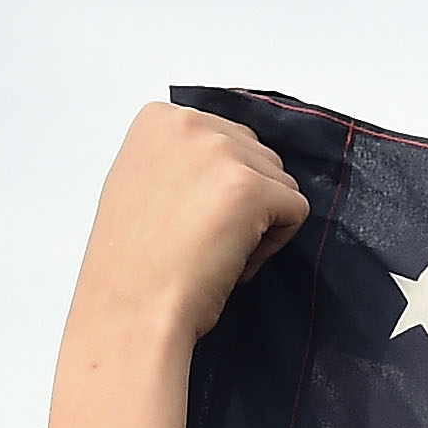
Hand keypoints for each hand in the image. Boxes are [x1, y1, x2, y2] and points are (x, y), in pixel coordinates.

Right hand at [77, 104, 308, 344]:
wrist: (131, 310)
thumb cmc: (134, 263)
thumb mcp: (143, 181)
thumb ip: (183, 159)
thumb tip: (224, 164)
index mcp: (160, 118)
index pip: (229, 140)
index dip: (216, 188)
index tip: (182, 216)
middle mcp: (190, 123)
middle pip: (259, 157)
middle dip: (243, 202)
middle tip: (199, 238)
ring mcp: (221, 152)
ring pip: (281, 183)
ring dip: (260, 223)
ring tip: (211, 250)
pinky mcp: (252, 188)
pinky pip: (296, 211)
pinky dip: (273, 244)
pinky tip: (230, 260)